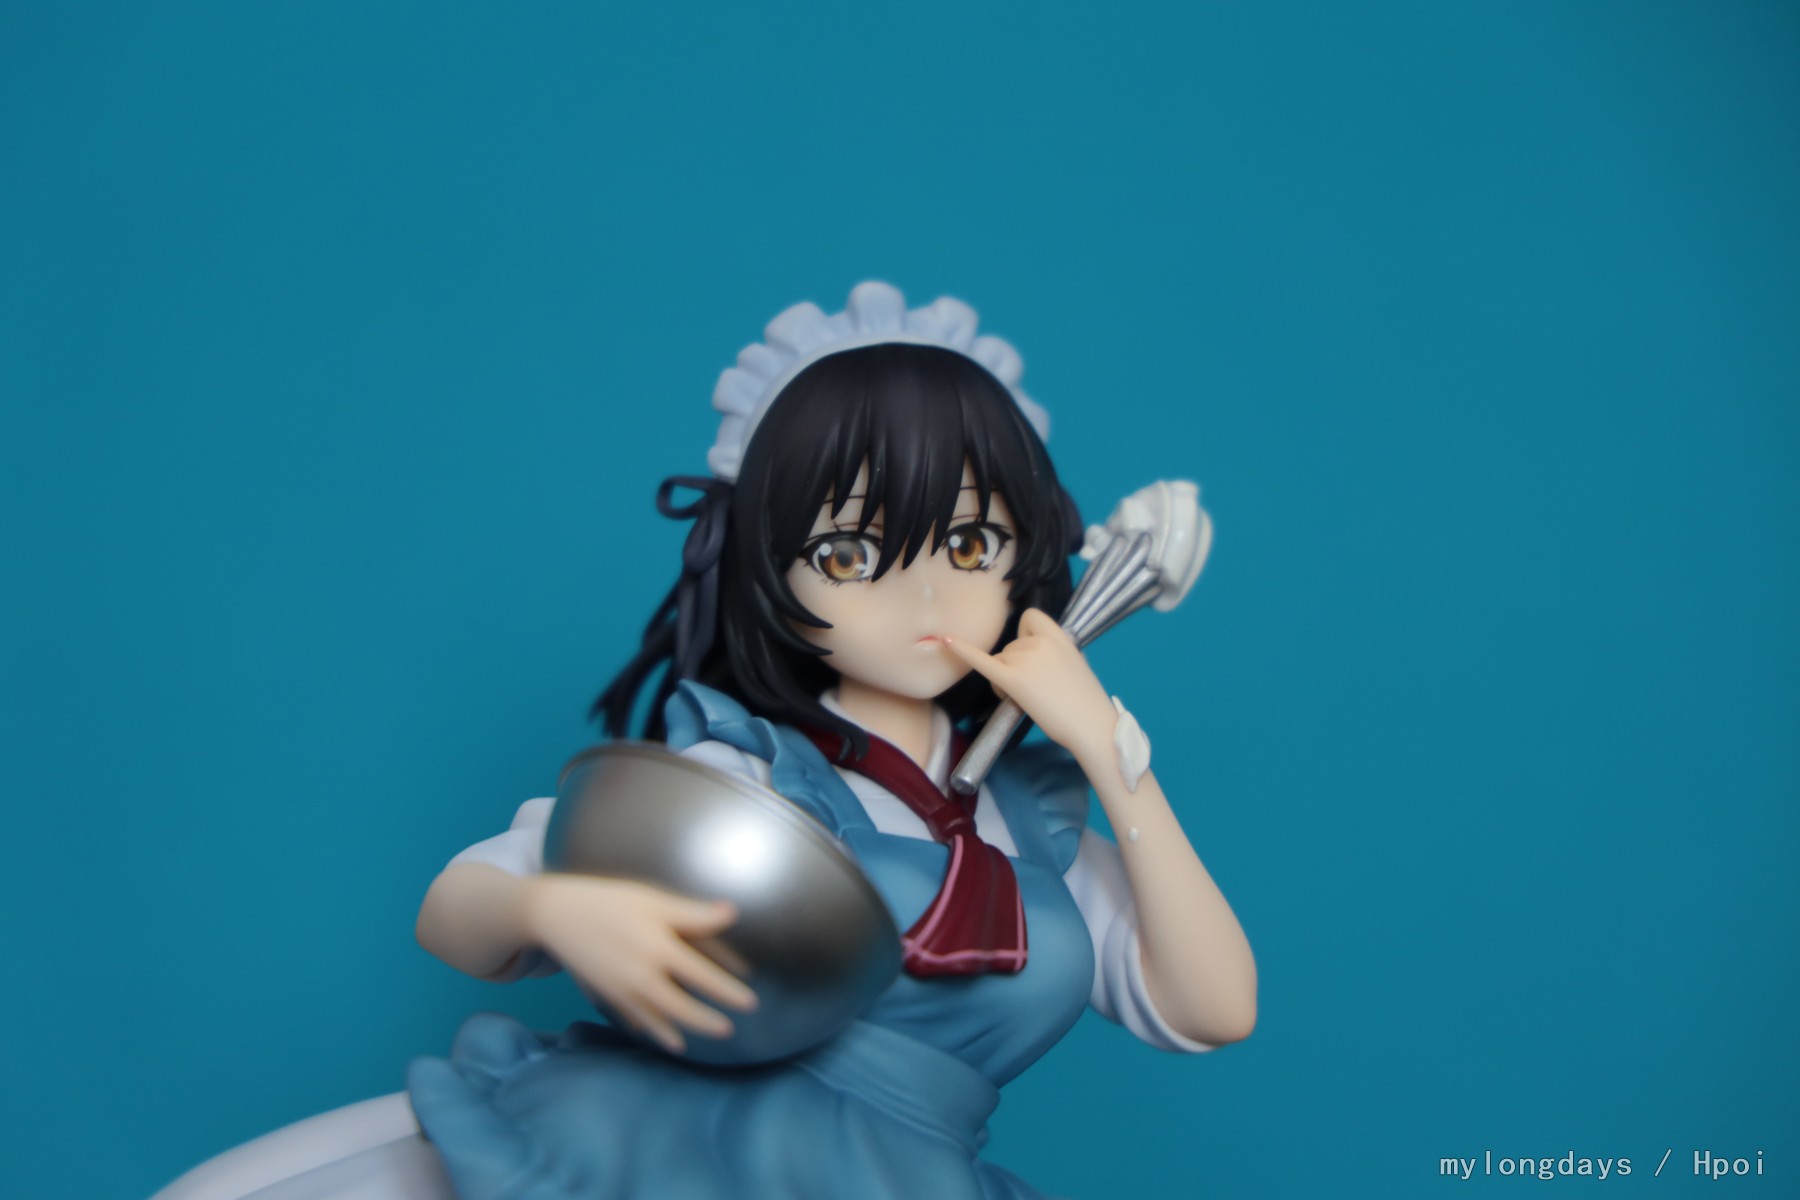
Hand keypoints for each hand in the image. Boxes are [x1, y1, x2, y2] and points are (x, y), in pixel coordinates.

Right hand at [519, 874, 757, 1053]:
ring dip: (674, 1032)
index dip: (728, 992)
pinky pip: (629, 1018)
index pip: (704, 978)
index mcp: (660, 950)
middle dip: (706, 1022)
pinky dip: (644, 1027)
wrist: (556, 914)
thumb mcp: (654, 901)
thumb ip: (693, 914)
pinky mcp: (605, 995)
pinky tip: (653, 1033)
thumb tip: (733, 914)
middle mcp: (643, 977)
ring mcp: (622, 991)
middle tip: (728, 1031)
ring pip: (655, 1020)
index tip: (750, 1003)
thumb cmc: (610, 901)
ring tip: (689, 1043)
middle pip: (682, 1008)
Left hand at [945, 608, 1115, 760]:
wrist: (1093, 726)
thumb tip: (1031, 662)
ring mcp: (1025, 659)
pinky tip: (946, 642)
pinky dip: (962, 651)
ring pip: (999, 661)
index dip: (1025, 634)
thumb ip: (1052, 654)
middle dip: (1016, 667)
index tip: (1034, 653)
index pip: (1029, 618)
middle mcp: (1039, 642)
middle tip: (1040, 691)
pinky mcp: (1013, 680)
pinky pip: (982, 661)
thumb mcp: (1074, 664)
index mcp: (1059, 636)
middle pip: (1010, 646)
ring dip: (1006, 679)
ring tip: (1032, 699)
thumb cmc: (1085, 703)